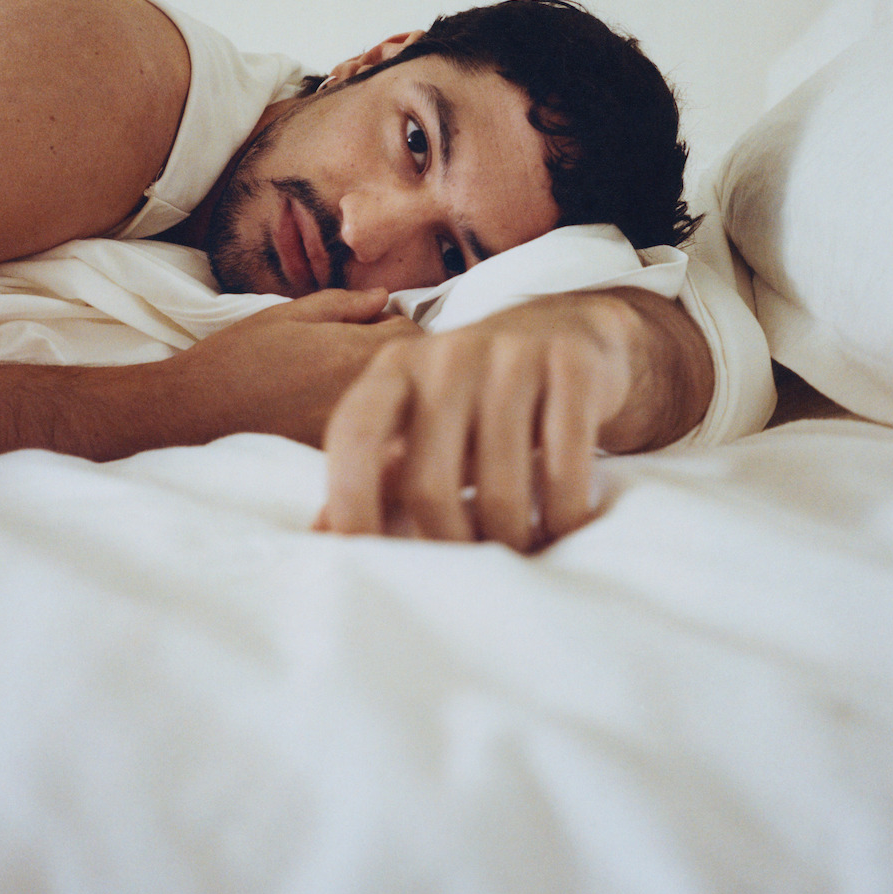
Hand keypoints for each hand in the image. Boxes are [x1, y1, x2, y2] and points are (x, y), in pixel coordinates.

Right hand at [176, 288, 422, 447]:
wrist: (192, 413)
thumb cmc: (234, 358)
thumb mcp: (286, 314)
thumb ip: (342, 304)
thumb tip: (383, 297)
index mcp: (351, 350)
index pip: (415, 335)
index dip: (398, 327)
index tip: (374, 329)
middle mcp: (361, 393)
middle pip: (416, 373)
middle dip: (401, 361)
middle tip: (362, 357)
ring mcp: (355, 429)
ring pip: (400, 407)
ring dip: (389, 394)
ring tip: (348, 387)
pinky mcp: (339, 457)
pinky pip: (377, 438)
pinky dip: (370, 426)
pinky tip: (335, 417)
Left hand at [316, 289, 710, 550]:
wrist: (565, 327)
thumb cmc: (477, 396)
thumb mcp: (420, 424)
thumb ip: (375, 477)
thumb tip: (320, 541)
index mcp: (395, 368)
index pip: (355, 435)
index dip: (350, 502)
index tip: (368, 562)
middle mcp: (447, 353)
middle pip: (428, 482)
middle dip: (450, 543)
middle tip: (473, 566)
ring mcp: (512, 354)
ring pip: (502, 485)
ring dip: (514, 537)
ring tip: (524, 546)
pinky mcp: (572, 365)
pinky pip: (565, 465)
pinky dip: (567, 514)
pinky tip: (568, 524)